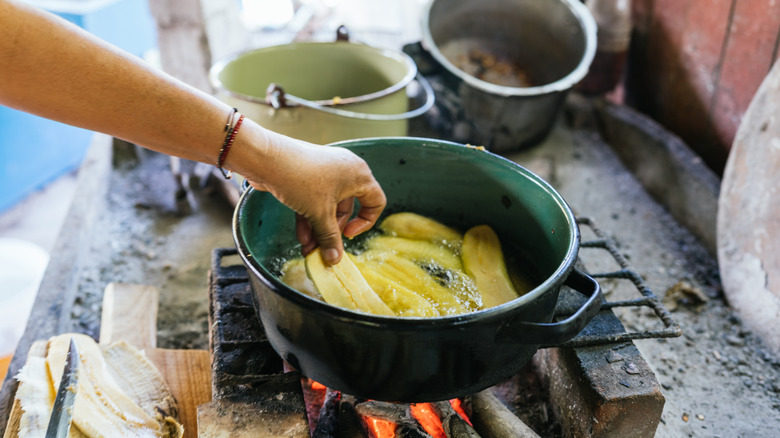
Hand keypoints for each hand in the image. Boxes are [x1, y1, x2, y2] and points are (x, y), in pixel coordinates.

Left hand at [243, 137, 385, 264]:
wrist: (265, 159)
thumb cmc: (300, 178)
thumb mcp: (319, 213)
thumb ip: (330, 238)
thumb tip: (335, 258)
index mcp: (358, 174)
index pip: (375, 201)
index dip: (365, 222)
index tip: (347, 234)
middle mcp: (345, 171)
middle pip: (347, 208)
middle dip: (333, 231)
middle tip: (322, 249)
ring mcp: (325, 172)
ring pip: (328, 206)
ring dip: (319, 229)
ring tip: (308, 248)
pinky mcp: (307, 176)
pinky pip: (314, 200)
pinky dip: (309, 218)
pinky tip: (301, 237)